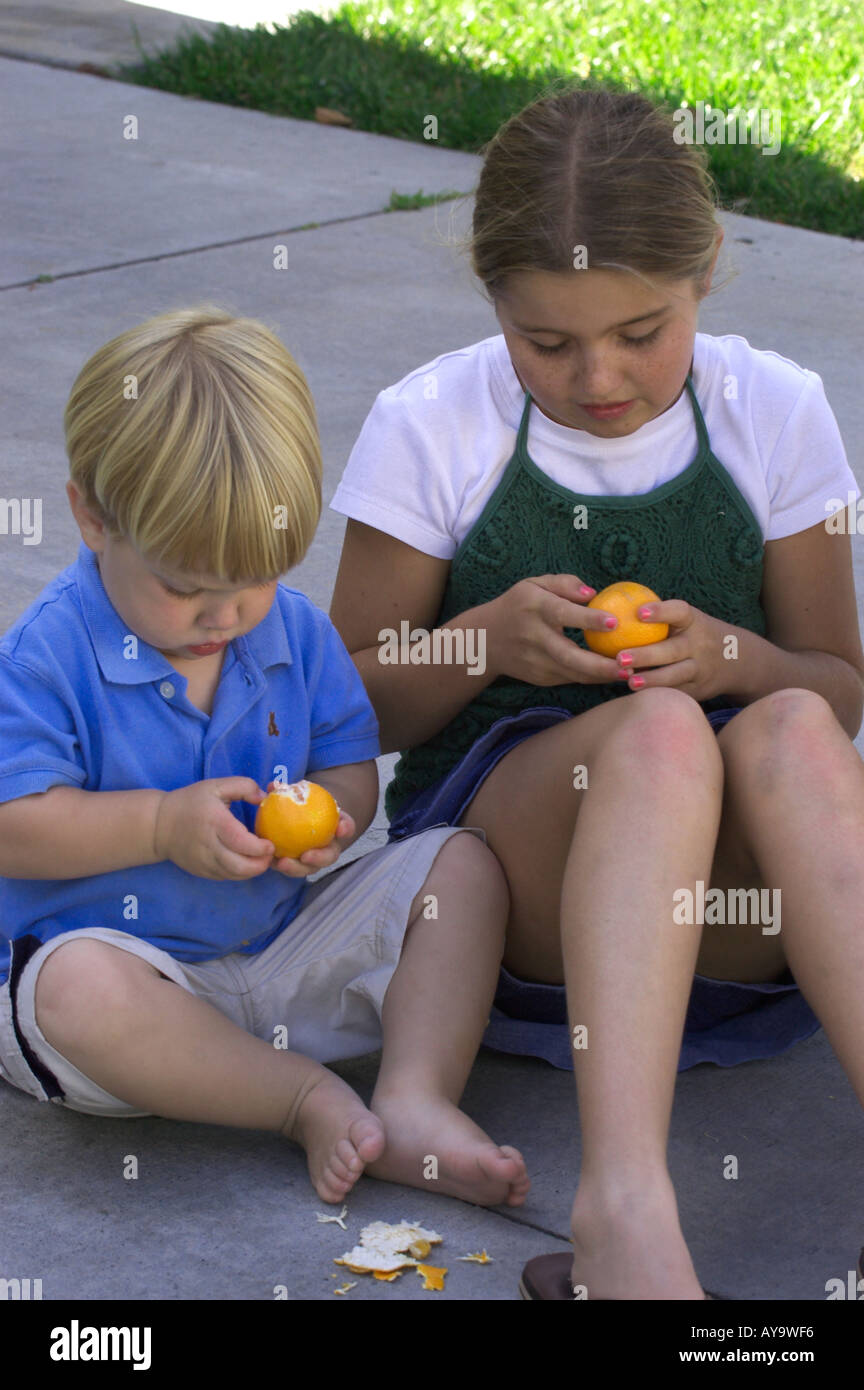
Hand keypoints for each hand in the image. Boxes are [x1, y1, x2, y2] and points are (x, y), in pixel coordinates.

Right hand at [153, 777, 273, 880]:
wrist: (159, 824)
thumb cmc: (191, 802)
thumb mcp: (216, 786)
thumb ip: (244, 786)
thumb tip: (264, 799)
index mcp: (214, 821)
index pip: (240, 841)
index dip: (259, 848)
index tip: (270, 844)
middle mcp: (208, 845)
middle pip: (238, 865)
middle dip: (260, 864)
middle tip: (270, 855)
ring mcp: (203, 861)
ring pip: (233, 874)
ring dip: (252, 871)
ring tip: (261, 860)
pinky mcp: (201, 871)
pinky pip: (225, 877)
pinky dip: (239, 873)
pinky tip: (245, 863)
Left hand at [264, 781, 355, 877]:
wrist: (297, 820)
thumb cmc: (302, 806)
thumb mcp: (300, 796)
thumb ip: (289, 791)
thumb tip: (273, 785)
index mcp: (336, 828)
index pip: (346, 827)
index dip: (346, 828)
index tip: (340, 829)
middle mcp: (328, 847)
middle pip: (330, 856)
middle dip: (320, 858)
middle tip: (306, 856)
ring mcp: (314, 860)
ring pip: (309, 868)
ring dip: (297, 868)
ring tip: (282, 863)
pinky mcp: (298, 866)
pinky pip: (291, 868)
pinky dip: (281, 866)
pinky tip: (270, 861)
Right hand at [484, 575, 625, 686]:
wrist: (484, 640)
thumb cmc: (517, 606)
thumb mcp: (534, 584)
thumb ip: (564, 583)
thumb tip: (593, 593)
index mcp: (534, 607)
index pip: (562, 613)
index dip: (588, 619)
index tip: (614, 622)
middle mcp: (534, 637)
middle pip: (569, 655)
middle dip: (599, 664)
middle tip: (628, 663)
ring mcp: (536, 661)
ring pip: (572, 673)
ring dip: (601, 676)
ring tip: (629, 674)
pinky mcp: (539, 677)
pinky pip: (570, 679)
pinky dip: (592, 679)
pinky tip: (613, 675)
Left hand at [612, 599, 734, 700]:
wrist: (737, 660)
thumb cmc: (693, 634)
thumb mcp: (685, 621)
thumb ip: (658, 617)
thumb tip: (608, 609)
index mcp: (693, 621)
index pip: (679, 611)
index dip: (661, 611)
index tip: (639, 612)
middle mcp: (699, 644)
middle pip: (673, 650)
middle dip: (646, 654)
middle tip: (620, 657)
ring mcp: (700, 668)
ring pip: (675, 675)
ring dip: (651, 680)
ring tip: (629, 681)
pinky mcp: (699, 690)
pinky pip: (677, 692)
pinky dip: (658, 694)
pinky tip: (638, 696)